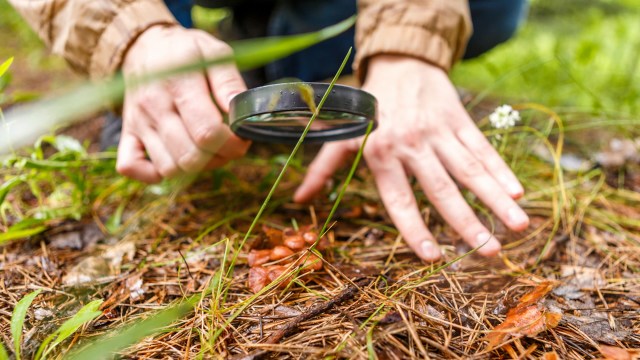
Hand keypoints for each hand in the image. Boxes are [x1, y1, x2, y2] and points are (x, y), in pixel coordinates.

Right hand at [116, 25, 249, 182]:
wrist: (145, 46)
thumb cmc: (187, 52)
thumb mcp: (214, 53)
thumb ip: (230, 83)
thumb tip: (242, 114)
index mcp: (178, 83)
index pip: (207, 132)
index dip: (232, 143)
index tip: (242, 137)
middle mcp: (153, 106)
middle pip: (190, 156)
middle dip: (219, 157)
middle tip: (229, 144)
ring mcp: (138, 122)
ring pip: (169, 168)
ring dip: (195, 167)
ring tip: (208, 149)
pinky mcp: (127, 134)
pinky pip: (132, 168)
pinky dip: (156, 173)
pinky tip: (177, 157)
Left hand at [294, 55, 529, 260]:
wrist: (399, 63)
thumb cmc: (367, 108)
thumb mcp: (342, 135)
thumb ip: (323, 168)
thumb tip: (298, 198)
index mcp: (380, 153)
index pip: (399, 199)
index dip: (415, 229)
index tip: (433, 257)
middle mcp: (411, 144)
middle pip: (442, 189)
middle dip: (466, 221)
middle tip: (488, 251)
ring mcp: (438, 131)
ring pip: (470, 170)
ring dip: (495, 199)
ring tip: (519, 227)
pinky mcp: (459, 120)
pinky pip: (482, 148)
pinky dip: (501, 169)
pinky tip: (518, 192)